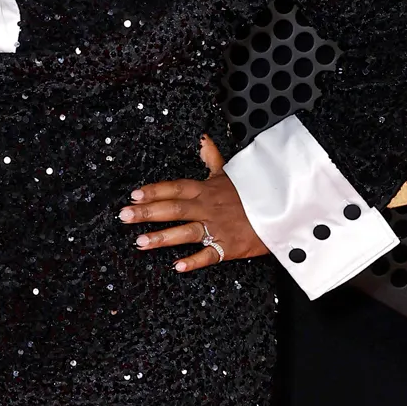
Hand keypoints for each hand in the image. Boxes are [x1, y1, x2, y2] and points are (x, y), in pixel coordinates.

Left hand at [118, 135, 267, 271]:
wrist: (282, 209)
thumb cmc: (255, 192)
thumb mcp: (232, 172)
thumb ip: (213, 158)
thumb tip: (202, 139)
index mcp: (207, 189)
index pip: (176, 188)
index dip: (155, 190)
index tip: (135, 194)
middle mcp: (209, 207)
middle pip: (174, 209)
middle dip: (147, 212)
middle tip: (124, 216)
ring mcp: (218, 227)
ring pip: (186, 232)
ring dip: (162, 237)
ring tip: (140, 242)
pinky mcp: (229, 246)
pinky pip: (210, 255)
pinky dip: (194, 261)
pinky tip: (177, 266)